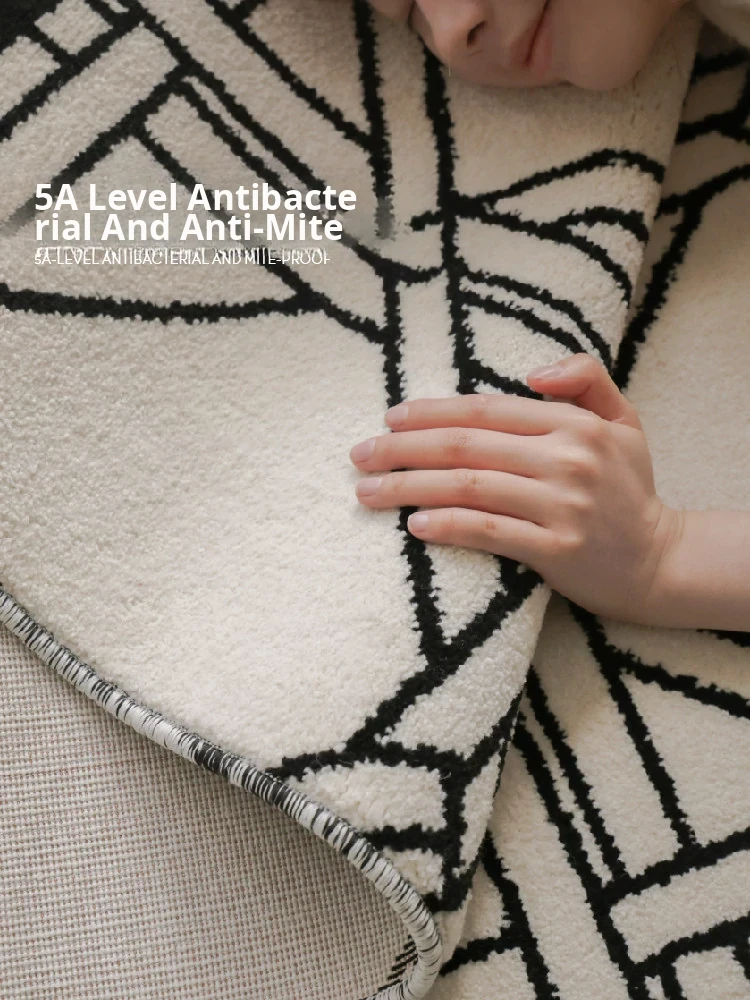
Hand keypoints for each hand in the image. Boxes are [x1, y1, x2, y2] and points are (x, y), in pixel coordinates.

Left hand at [349, 353, 682, 623]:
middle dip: (403, 448)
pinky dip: (448, 525)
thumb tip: (531, 372)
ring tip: (367, 492)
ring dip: (408, 487)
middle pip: (466, 446)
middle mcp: (566, 459)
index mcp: (575, 424)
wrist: (661, 562)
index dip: (432, 412)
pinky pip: (489, 532)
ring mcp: (562, 505)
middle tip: (359, 455)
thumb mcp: (623, 422)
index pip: (486, 410)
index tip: (390, 418)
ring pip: (468, 487)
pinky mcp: (557, 550)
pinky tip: (414, 524)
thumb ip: (587, 380)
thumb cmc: (630, 490)